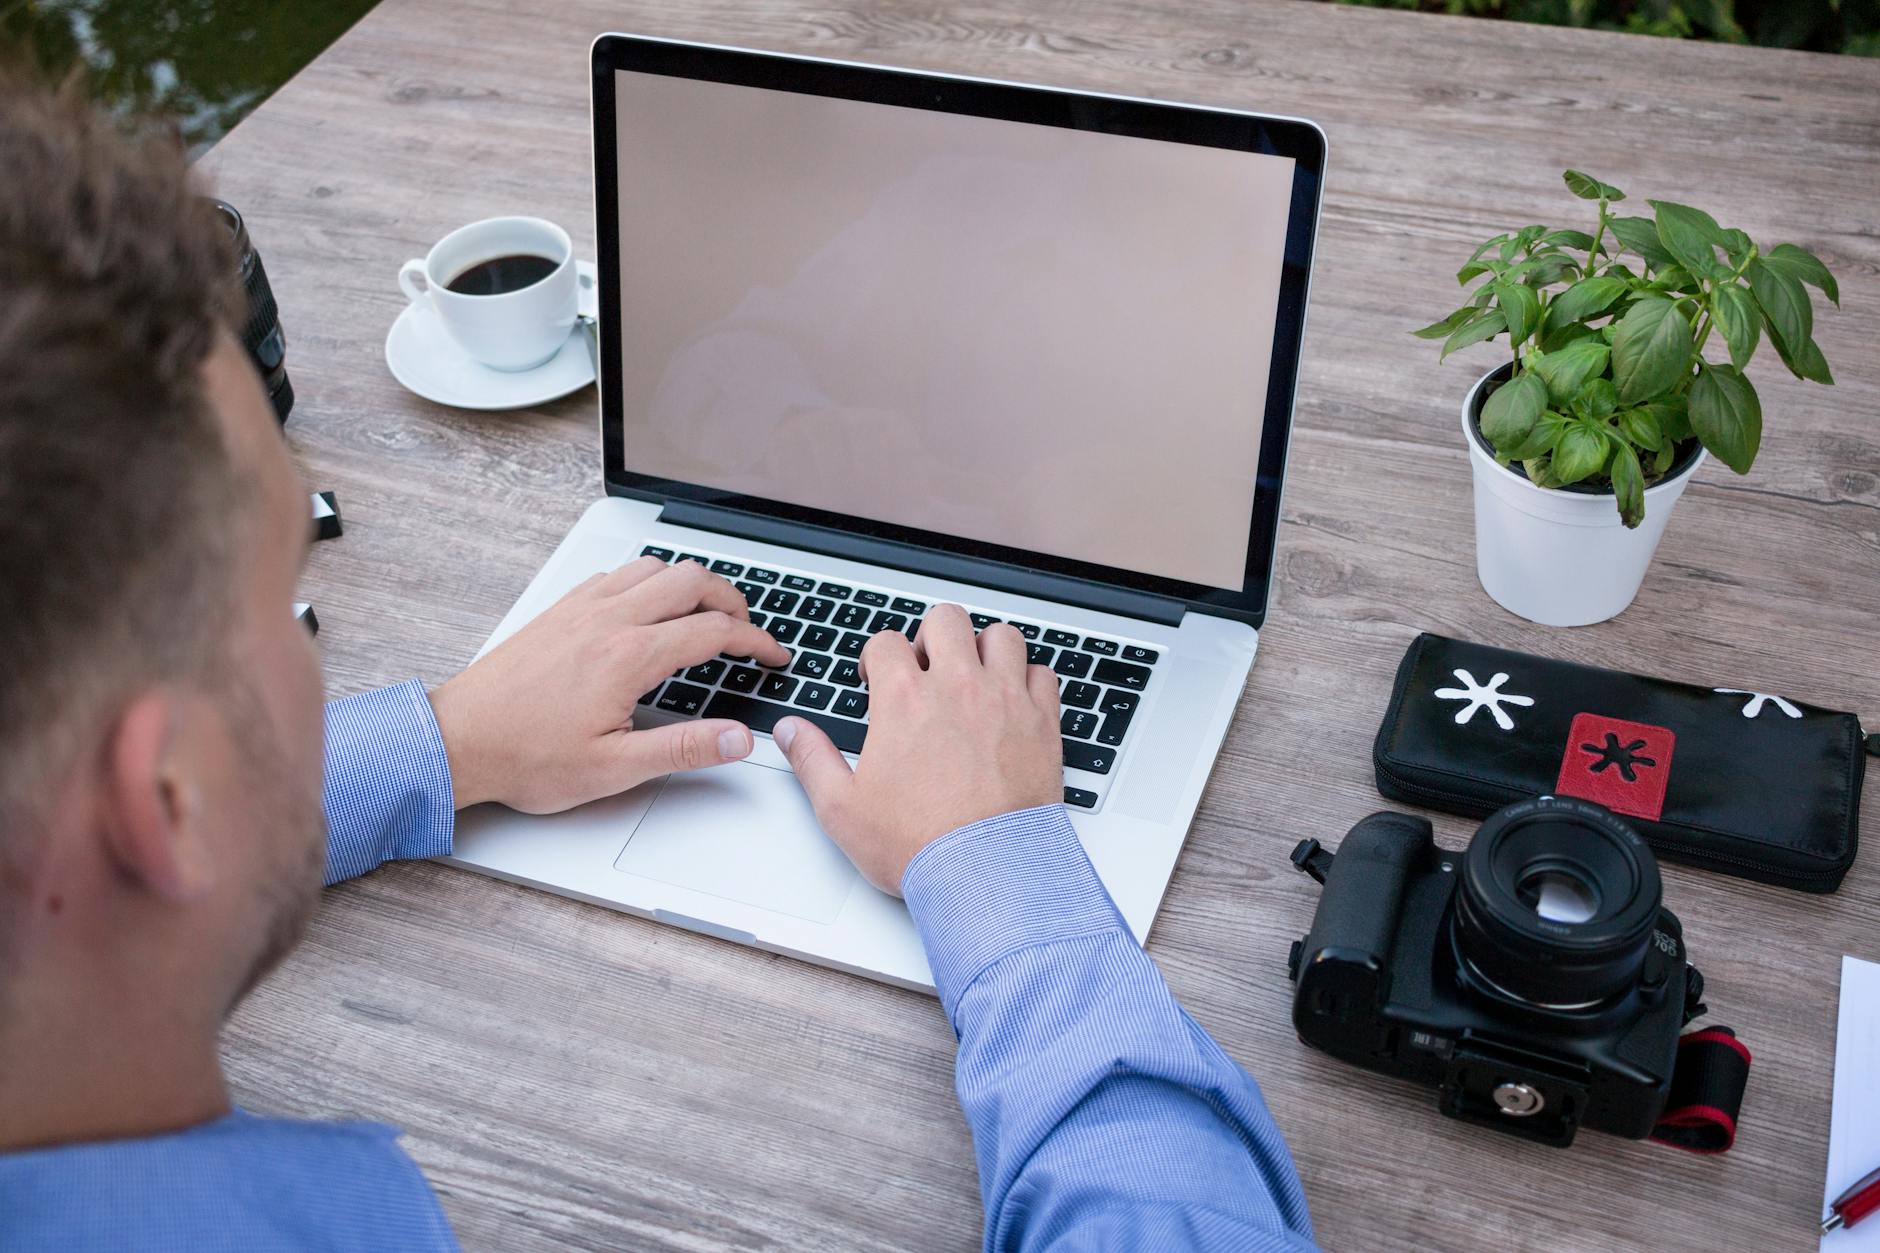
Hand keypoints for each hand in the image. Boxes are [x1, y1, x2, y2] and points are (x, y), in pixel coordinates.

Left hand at [428, 557, 790, 811]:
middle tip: (748, 628)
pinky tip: (648, 607)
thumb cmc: (525, 757)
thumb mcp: (615, 769)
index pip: (713, 631)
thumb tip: (737, 739)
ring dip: (690, 582)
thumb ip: (684, 748)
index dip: (756, 642)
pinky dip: (648, 580)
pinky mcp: (560, 609)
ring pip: (654, 566)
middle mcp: (607, 620)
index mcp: (628, 656)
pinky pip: (617, 573)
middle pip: (691, 580)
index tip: (772, 656)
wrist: (458, 740)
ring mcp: (581, 608)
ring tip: (707, 611)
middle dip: (732, 600)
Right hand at [773, 603, 1061, 893]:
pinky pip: (1043, 674)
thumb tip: (791, 732)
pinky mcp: (1043, 722)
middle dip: (931, 637)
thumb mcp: (843, 809)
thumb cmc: (920, 845)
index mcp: (904, 700)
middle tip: (927, 667)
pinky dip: (1029, 679)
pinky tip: (1016, 701)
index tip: (878, 677)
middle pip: (945, 620)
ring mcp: (1005, 700)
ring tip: (974, 675)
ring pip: (1001, 636)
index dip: (876, 657)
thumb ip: (812, 761)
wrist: (988, 873)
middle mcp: (957, 688)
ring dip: (984, 648)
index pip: (886, 642)